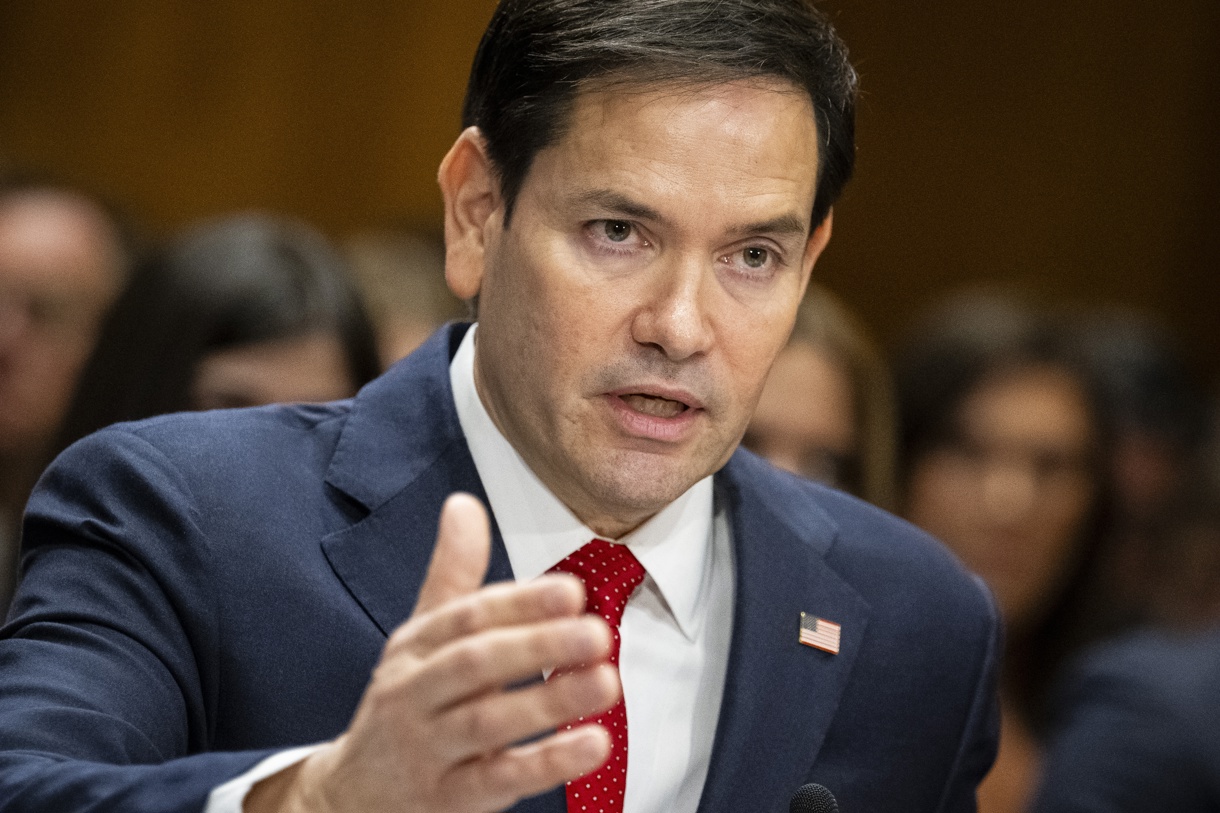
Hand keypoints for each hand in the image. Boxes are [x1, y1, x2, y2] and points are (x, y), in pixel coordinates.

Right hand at [247, 493, 617, 812]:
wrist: (352, 793)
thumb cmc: (406, 703)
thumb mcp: (420, 636)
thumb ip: (452, 574)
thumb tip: (464, 503)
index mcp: (415, 646)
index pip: (466, 617)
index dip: (520, 603)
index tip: (571, 590)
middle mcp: (415, 693)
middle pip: (474, 663)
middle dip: (537, 644)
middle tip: (596, 632)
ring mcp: (428, 748)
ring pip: (486, 722)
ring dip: (549, 702)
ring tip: (606, 681)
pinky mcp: (448, 798)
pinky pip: (498, 780)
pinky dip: (547, 763)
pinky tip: (593, 744)